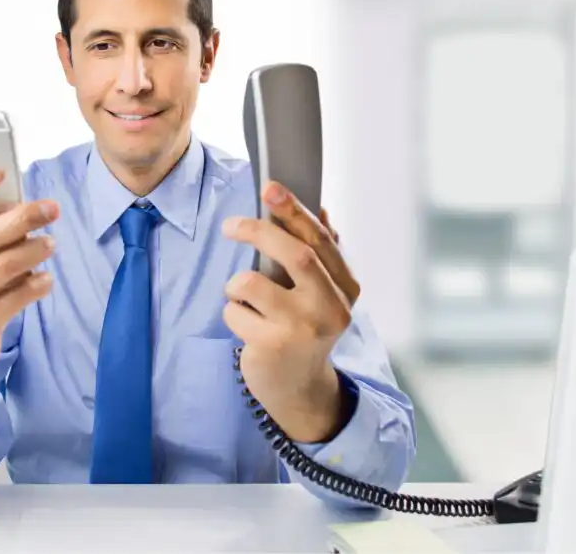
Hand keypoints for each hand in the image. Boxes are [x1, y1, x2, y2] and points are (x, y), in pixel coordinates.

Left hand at [221, 181, 359, 442]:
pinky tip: (248, 328)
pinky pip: (234, 310)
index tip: (270, 187)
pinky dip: (233, 312)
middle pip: (293, 254)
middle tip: (231, 225)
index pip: (319, 240)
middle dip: (257, 231)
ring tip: (245, 299)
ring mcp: (301, 329)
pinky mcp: (272, 345)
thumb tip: (322, 209)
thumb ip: (321, 255)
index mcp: (345, 288)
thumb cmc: (305, 329)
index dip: (294, 210)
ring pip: (250, 282)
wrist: (300, 388)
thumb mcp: (322, 293)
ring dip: (237, 284)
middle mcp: (330, 307)